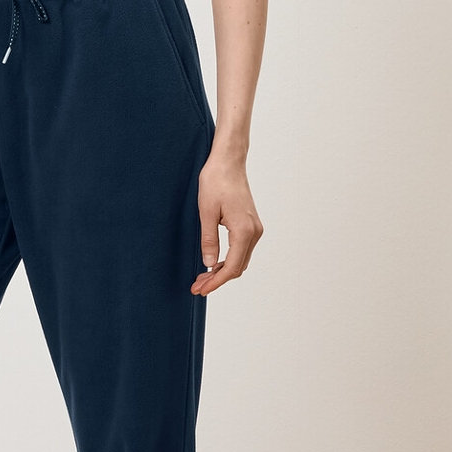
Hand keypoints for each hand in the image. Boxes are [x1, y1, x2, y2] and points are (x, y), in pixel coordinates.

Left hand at [193, 150, 262, 294]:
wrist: (228, 162)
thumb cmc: (216, 181)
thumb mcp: (206, 211)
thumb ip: (209, 240)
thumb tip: (209, 263)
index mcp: (243, 231)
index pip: (231, 267)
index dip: (216, 282)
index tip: (201, 289)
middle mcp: (254, 232)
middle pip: (238, 267)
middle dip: (217, 279)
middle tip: (197, 286)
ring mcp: (254, 228)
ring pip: (240, 260)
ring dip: (223, 271)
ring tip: (202, 277)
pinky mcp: (251, 224)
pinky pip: (241, 249)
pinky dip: (228, 259)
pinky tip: (213, 262)